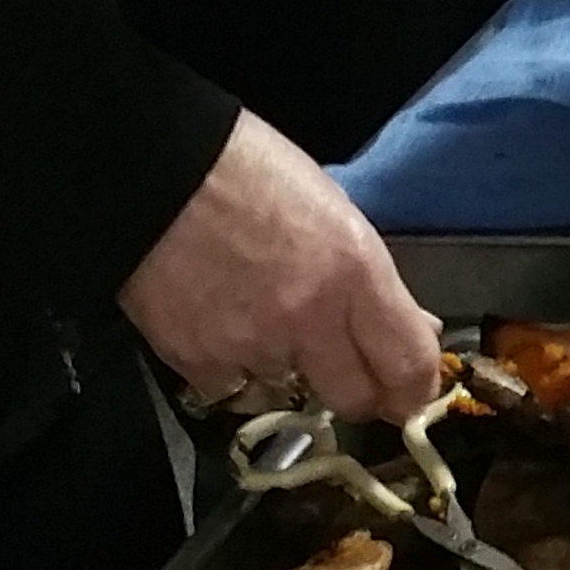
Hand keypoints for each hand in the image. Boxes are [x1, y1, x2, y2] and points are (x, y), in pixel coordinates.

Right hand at [119, 112, 443, 417]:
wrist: (155, 170)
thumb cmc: (251, 171)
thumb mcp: (334, 212)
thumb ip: (372, 281)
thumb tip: (414, 325)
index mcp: (355, 272)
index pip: (408, 364)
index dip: (414, 390)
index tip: (409, 394)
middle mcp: (309, 319)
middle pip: (353, 399)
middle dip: (355, 391)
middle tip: (343, 368)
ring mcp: (250, 345)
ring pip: (288, 391)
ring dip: (285, 367)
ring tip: (261, 317)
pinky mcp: (196, 361)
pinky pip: (230, 388)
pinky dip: (230, 368)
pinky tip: (220, 326)